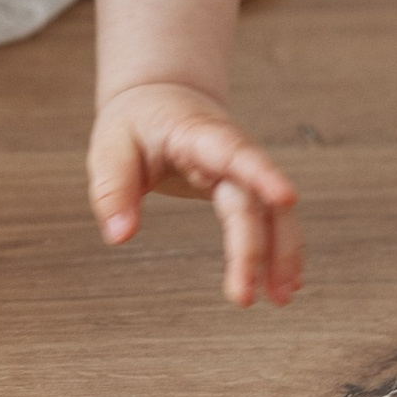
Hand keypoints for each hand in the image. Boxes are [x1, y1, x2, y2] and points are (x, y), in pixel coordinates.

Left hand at [89, 79, 302, 308]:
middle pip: (252, 199)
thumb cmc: (134, 123)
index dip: (262, 173)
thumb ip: (112, 190)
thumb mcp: (110, 147)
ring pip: (273, 212)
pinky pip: (270, 219)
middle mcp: (231, 150)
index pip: (234, 152)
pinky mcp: (245, 188)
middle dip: (254, 248)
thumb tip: (120, 236)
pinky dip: (280, 249)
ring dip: (282, 254)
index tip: (287, 197)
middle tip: (243, 298)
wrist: (160, 97)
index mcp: (197, 133)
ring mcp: (243, 170)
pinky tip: (284, 283)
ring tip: (281, 299)